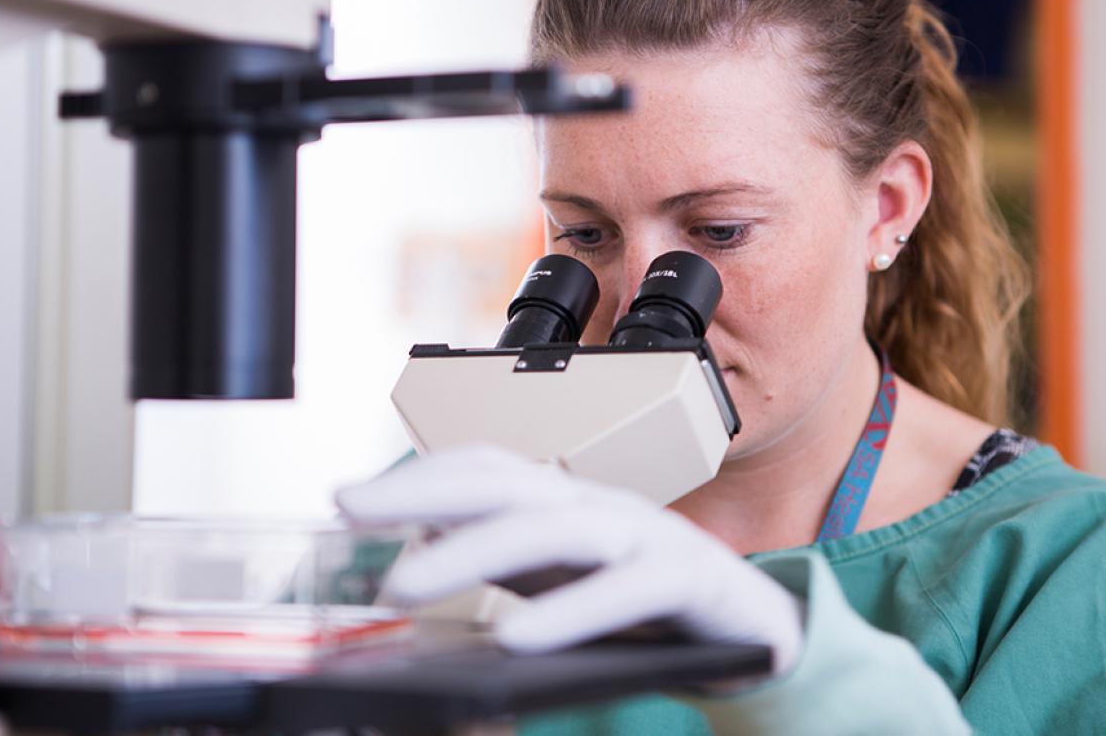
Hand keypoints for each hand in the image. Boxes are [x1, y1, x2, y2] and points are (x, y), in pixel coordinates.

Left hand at [336, 446, 803, 672]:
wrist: (758, 631)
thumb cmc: (652, 602)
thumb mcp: (566, 579)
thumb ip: (507, 559)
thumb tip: (428, 543)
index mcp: (571, 503)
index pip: (489, 470)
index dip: (419, 477)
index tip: (348, 498)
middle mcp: (603, 506)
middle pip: (508, 483)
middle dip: (424, 490)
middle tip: (350, 510)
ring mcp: (648, 535)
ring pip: (556, 528)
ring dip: (473, 552)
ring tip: (404, 582)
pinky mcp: (690, 580)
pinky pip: (628, 590)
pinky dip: (571, 612)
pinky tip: (516, 637)